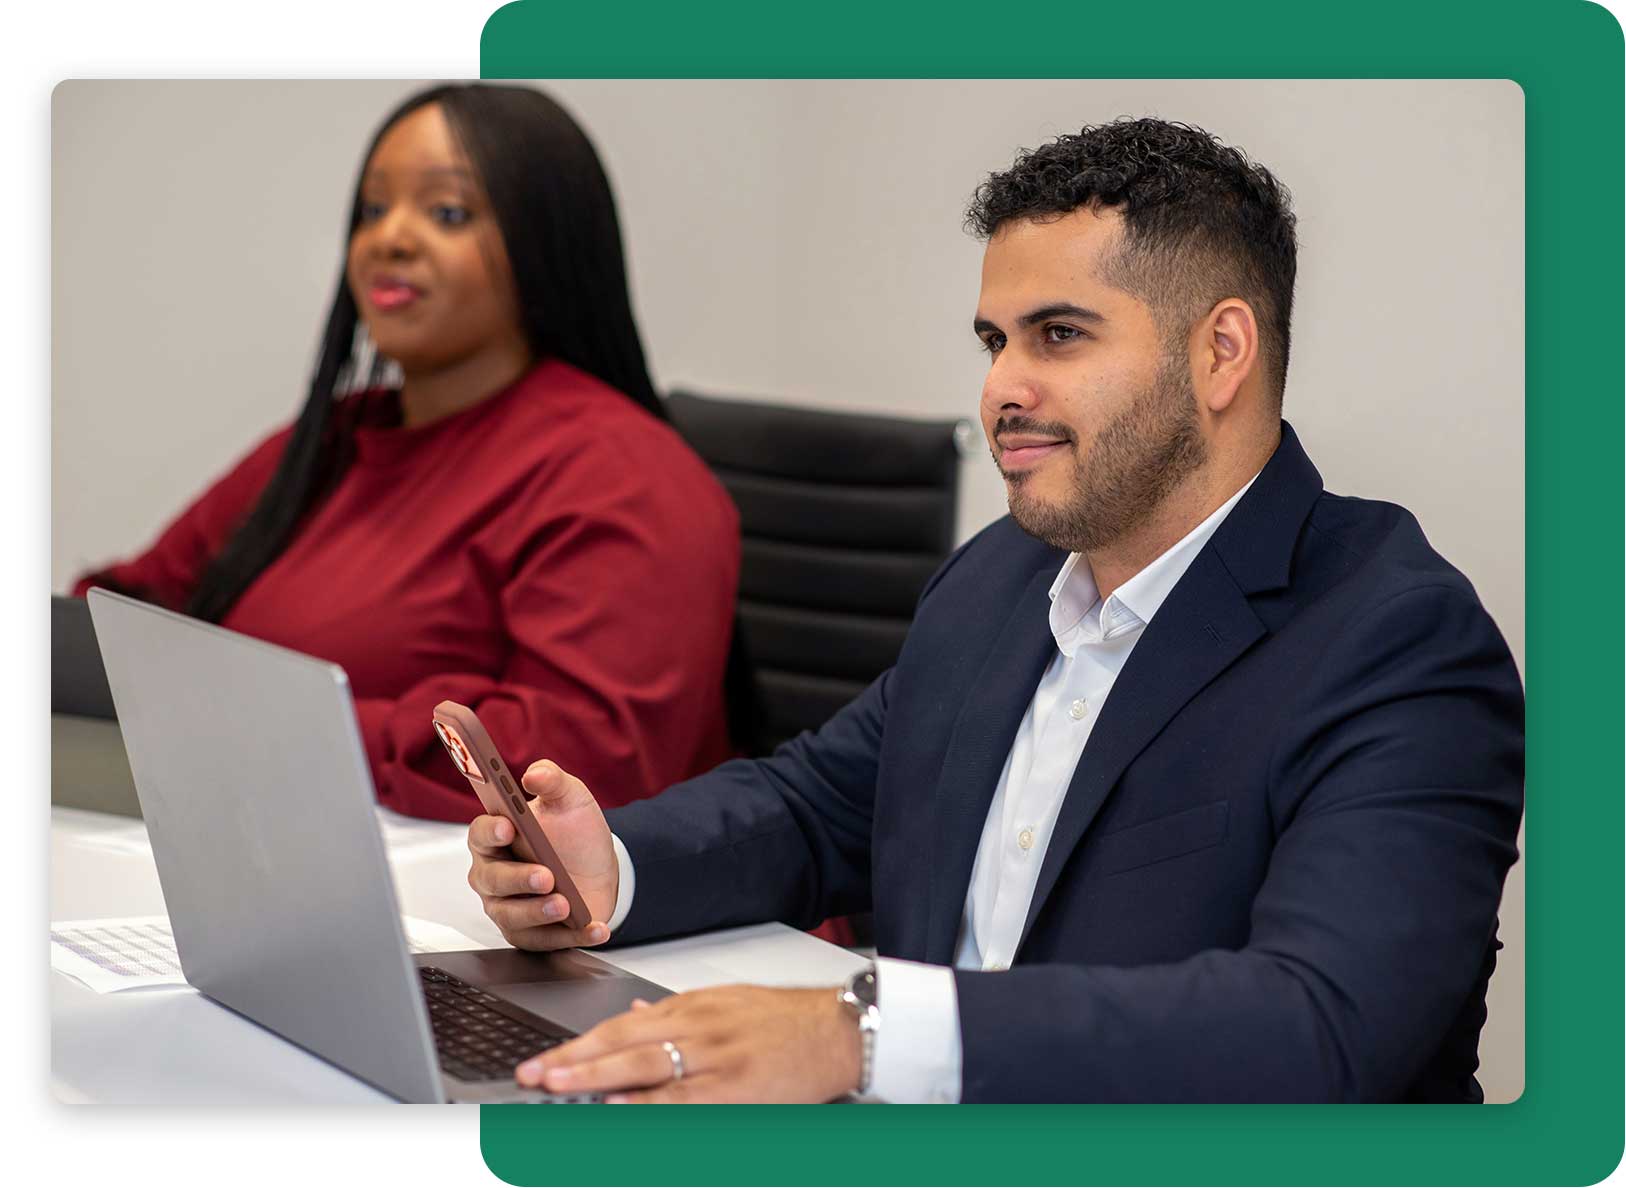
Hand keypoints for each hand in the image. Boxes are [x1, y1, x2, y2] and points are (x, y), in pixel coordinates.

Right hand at [466, 760, 618, 949]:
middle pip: (493, 880)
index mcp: (495, 837)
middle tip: (546, 876)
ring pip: (511, 916)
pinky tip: (594, 927)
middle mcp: (493, 874)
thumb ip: (552, 780)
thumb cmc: (573, 832)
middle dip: (518, 879)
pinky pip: (545, 941)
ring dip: (538, 912)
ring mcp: (507, 907)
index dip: (491, 832)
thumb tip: (534, 775)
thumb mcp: (569, 798)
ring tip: (565, 905)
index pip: (480, 834)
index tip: (509, 827)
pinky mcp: (528, 935)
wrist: (599, 868)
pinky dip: (571, 936)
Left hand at [515, 985, 860, 1102]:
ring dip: (596, 1079)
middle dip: (573, 1060)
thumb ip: (677, 1012)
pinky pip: (682, 1099)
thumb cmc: (787, 1021)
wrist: (838, 1030)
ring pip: (644, 1067)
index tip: (546, 1058)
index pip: (622, 1027)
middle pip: (623, 1044)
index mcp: (693, 1007)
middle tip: (533, 1073)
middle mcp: (697, 1027)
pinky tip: (618, 1109)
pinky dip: (647, 1105)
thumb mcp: (727, 1004)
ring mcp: (715, 1057)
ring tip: (557, 1086)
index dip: (580, 1044)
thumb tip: (633, 1016)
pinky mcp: (736, 1088)